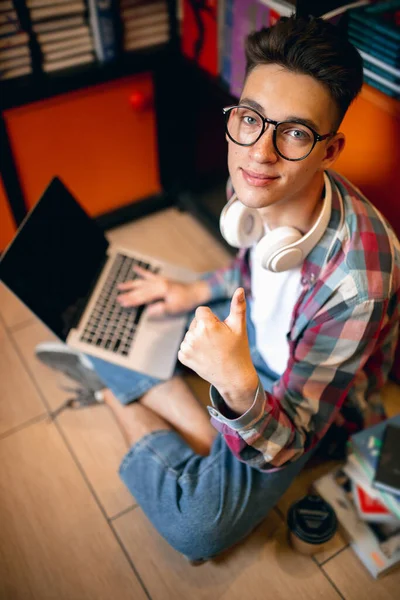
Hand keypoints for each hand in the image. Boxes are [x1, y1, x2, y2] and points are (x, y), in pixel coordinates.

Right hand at [117, 266, 210, 317]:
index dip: (132, 300)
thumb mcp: (173, 308)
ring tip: (120, 286)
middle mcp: (159, 283)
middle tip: (118, 298)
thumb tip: (147, 311)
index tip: (122, 303)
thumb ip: (159, 309)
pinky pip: (150, 274)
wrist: (195, 292)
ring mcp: (160, 280)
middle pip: (140, 289)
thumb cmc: (185, 301)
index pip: (143, 296)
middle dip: (129, 294)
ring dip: (131, 284)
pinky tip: (136, 268)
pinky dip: (142, 271)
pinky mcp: (162, 279)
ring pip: (142, 282)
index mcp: (161, 290)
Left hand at [178, 288, 257, 411]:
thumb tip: (240, 289)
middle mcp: (193, 335)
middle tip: (218, 342)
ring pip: (190, 334)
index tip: (220, 331)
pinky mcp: (183, 357)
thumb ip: (238, 306)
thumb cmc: (238, 350)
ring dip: (198, 338)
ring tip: (212, 350)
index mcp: (206, 324)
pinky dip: (193, 349)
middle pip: (195, 322)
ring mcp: (186, 348)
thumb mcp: (239, 327)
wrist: (233, 377)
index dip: (212, 319)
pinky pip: (185, 346)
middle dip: (204, 328)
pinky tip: (204, 356)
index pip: (202, 311)